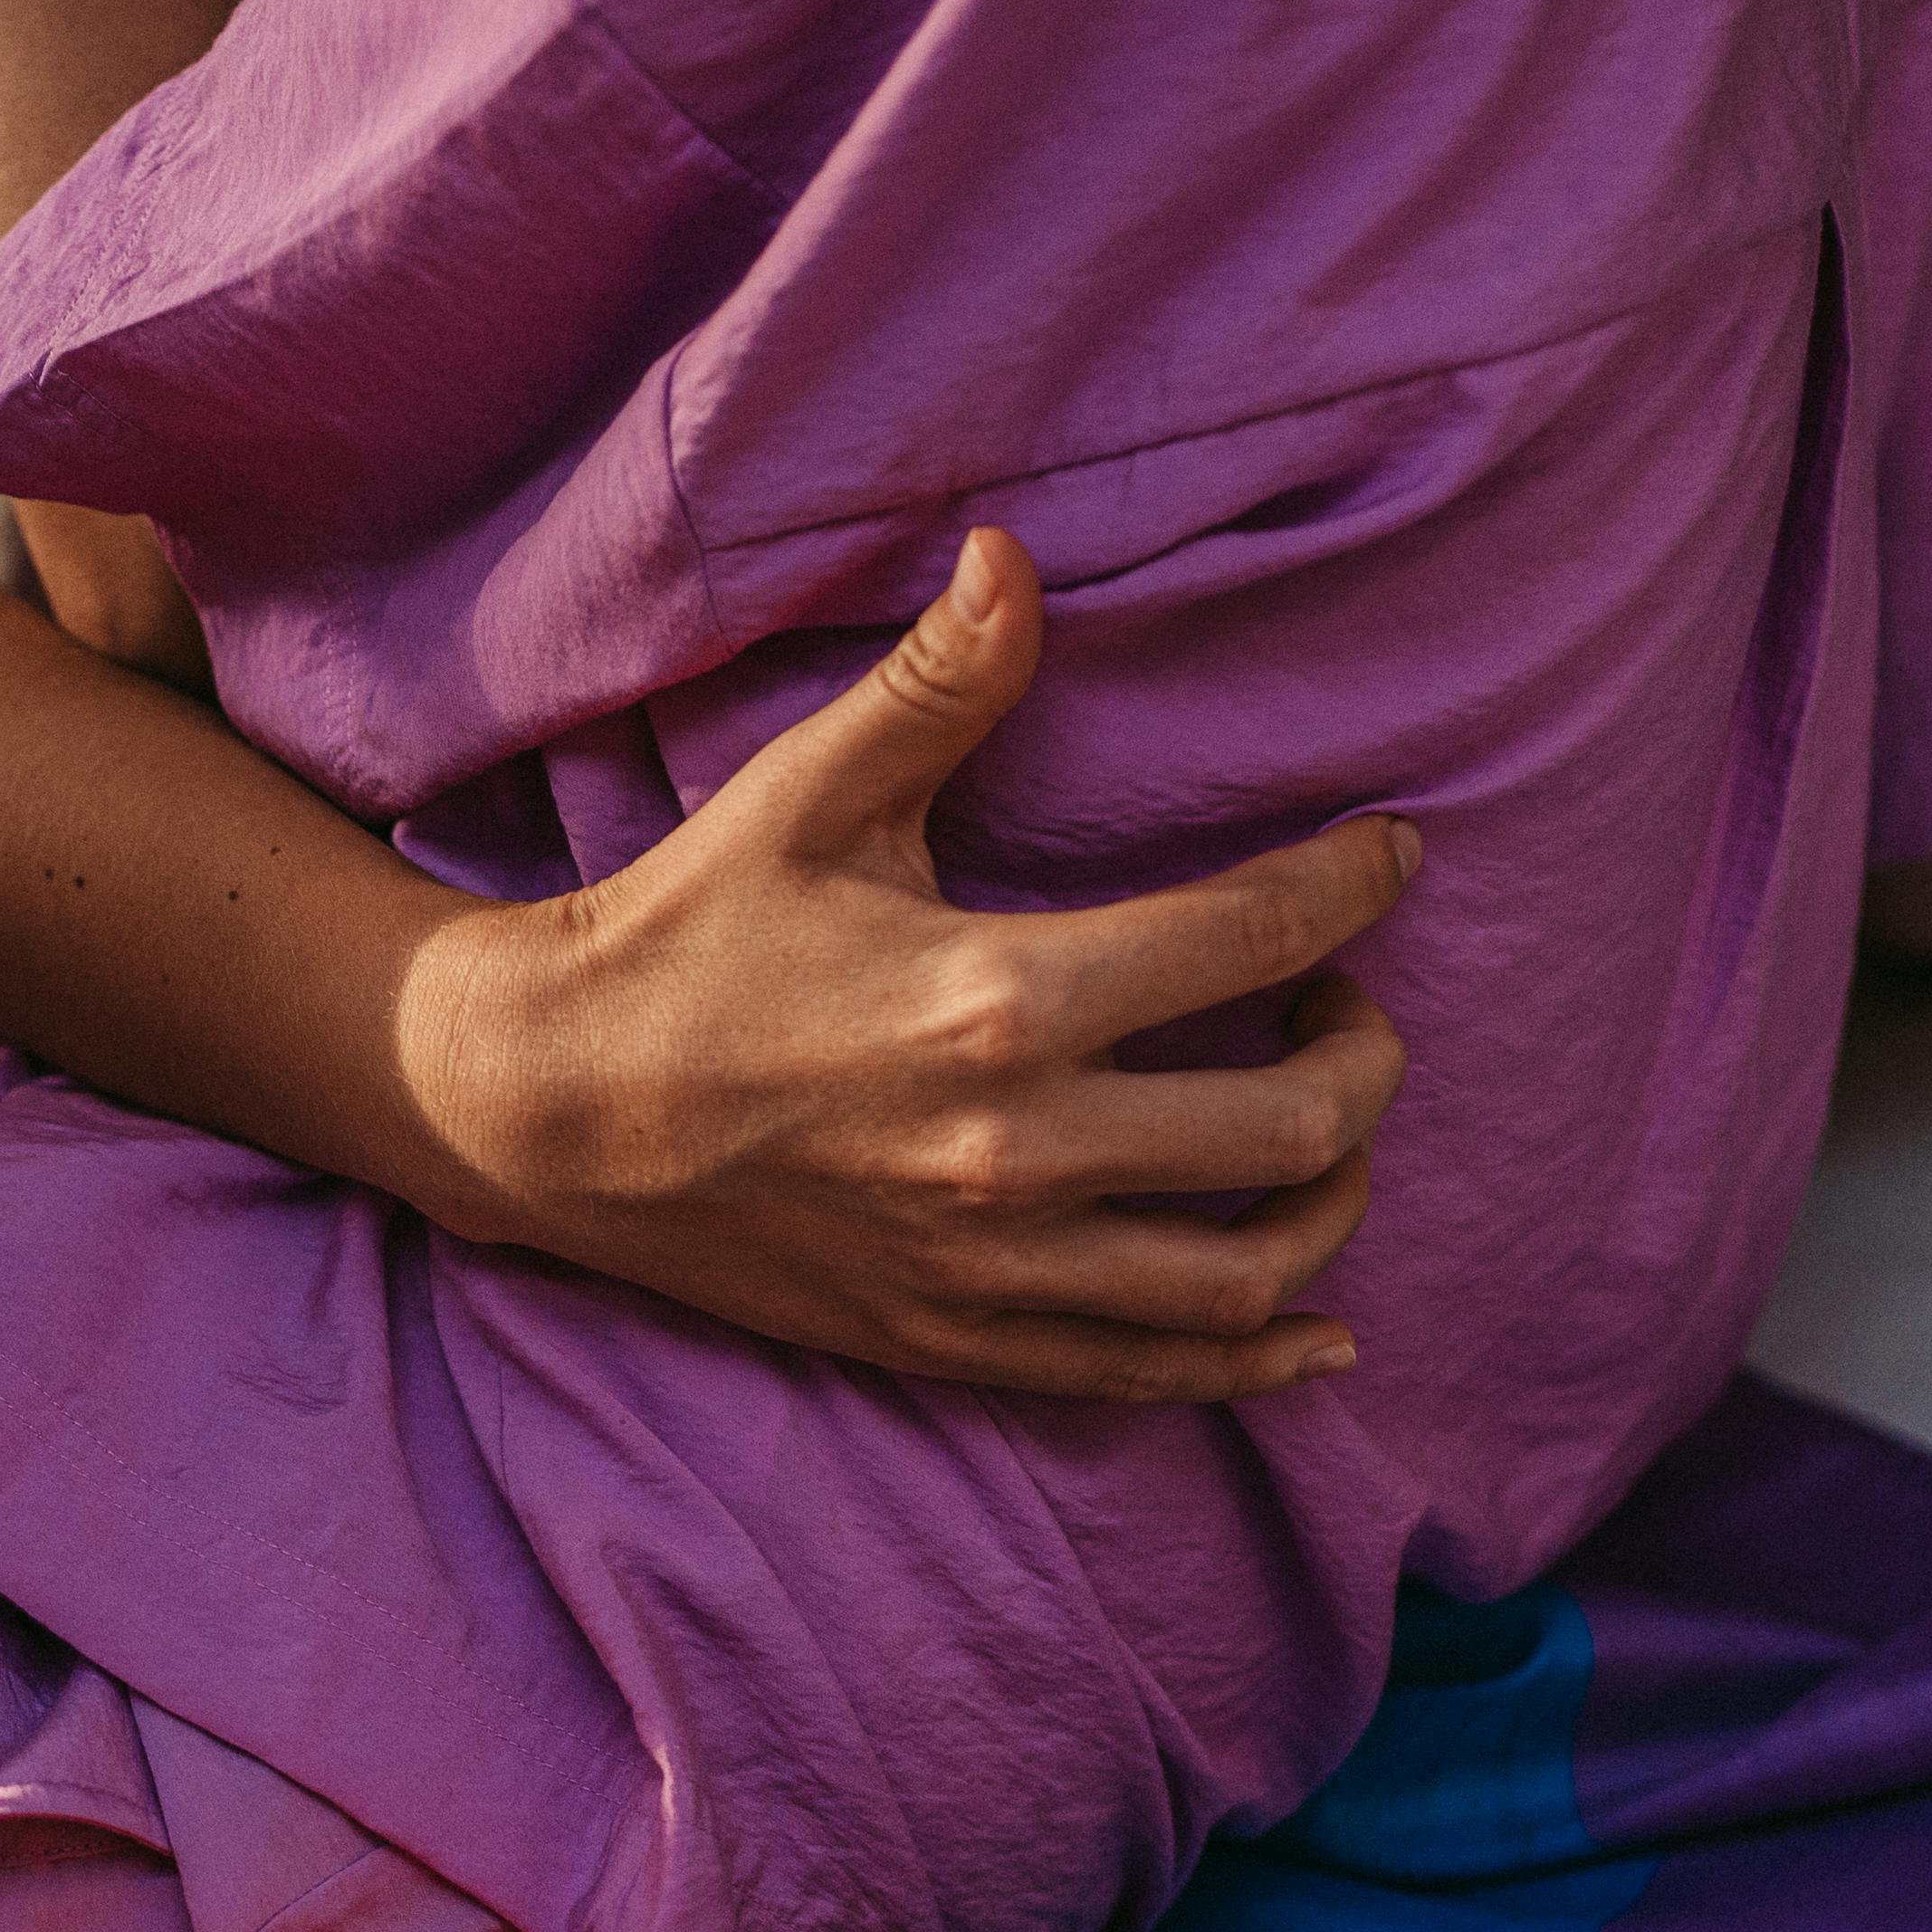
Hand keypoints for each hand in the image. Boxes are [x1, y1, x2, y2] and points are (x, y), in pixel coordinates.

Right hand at [406, 531, 1413, 1401]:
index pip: (1254, 938)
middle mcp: (1016, 1150)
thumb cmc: (685, 936)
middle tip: (1350, 1010)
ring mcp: (988, 1265)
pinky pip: (1147, 1376)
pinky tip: (1316, 1330)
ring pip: (1242, 1277)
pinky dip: (1252, 1361)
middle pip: (1292, 1129)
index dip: (1353, 888)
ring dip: (1328, 1208)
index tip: (1388, 858)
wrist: (543, 1109)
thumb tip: (1014, 555)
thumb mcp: (808, 795)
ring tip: (1326, 1144)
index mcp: (999, 997)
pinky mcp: (952, 1337)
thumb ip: (938, 685)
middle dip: (1367, 1060)